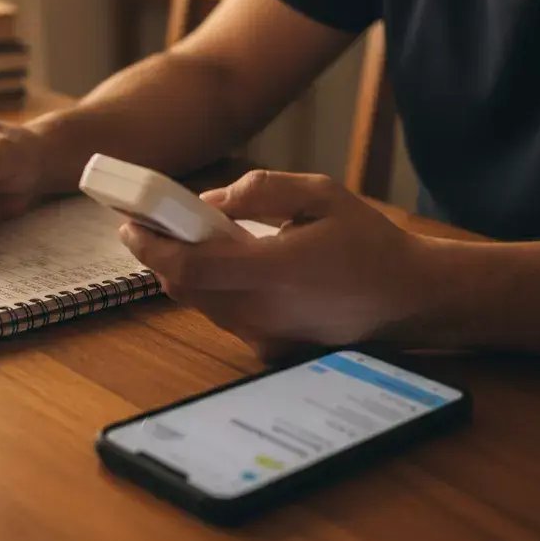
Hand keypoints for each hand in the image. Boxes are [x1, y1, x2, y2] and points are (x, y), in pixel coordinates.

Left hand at [118, 169, 434, 359]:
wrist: (409, 298)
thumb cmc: (368, 241)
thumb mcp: (319, 194)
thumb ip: (261, 192)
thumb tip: (208, 202)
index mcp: (274, 272)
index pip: (191, 267)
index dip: (152, 247)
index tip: (130, 224)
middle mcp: (264, 312)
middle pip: (185, 289)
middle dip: (158, 256)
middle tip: (146, 224)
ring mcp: (266, 337)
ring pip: (201, 304)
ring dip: (182, 272)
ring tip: (181, 237)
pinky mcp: (272, 349)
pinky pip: (225, 316)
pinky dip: (210, 289)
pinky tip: (220, 264)